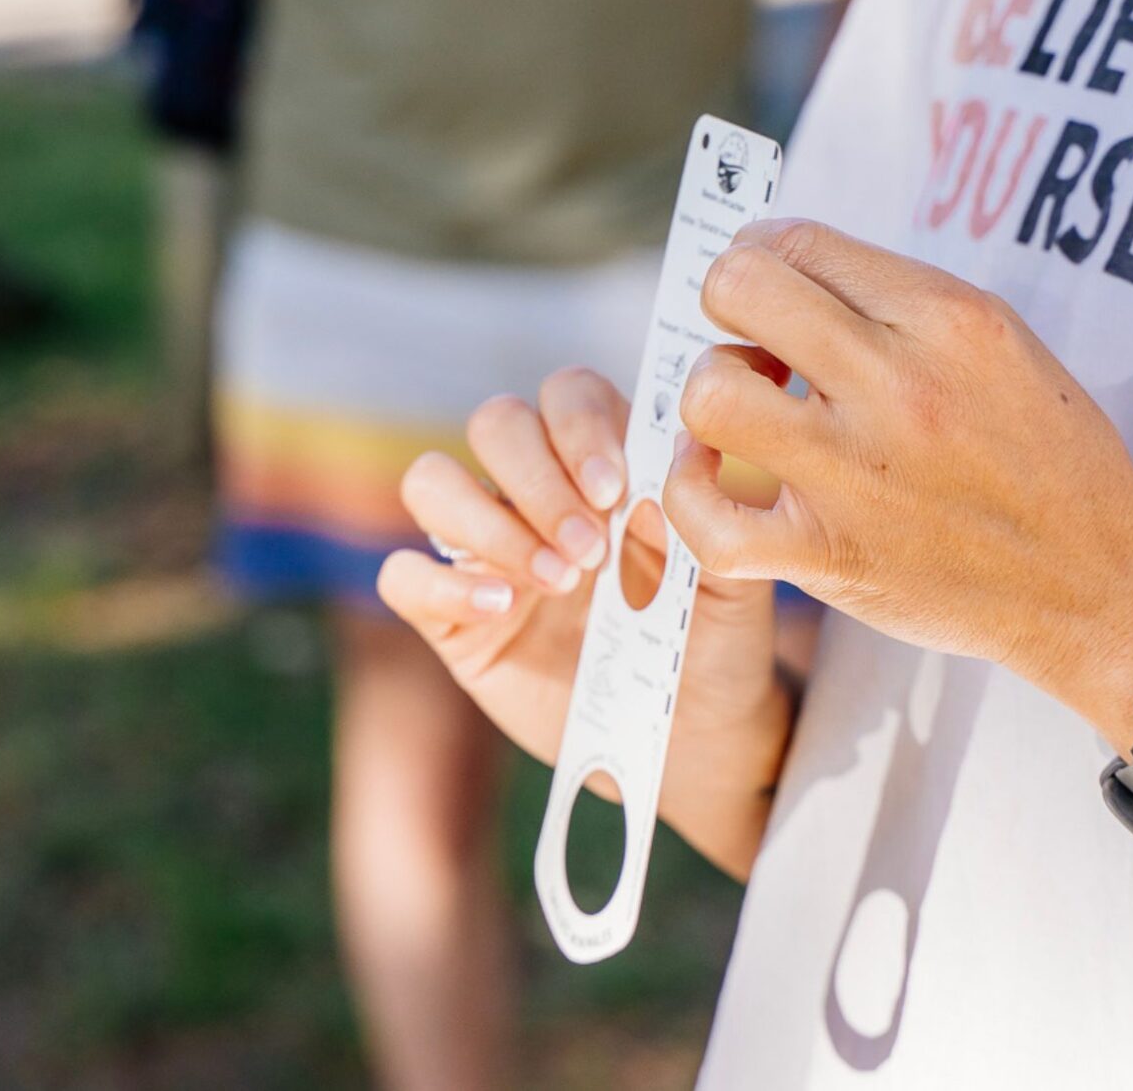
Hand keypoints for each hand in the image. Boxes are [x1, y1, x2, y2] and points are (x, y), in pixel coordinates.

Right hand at [377, 369, 792, 869]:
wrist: (692, 737)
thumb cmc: (713, 642)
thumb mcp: (729, 580)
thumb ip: (703, 514)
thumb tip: (674, 451)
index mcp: (603, 462)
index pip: (567, 394)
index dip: (579, 426)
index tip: (613, 490)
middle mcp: (534, 492)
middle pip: (495, 424)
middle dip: (537, 480)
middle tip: (589, 553)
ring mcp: (486, 551)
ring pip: (430, 480)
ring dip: (485, 521)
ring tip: (555, 581)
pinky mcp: (453, 619)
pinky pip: (403, 575)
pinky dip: (441, 584)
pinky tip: (502, 609)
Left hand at [663, 219, 1132, 745]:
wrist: (1095, 585)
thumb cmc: (1049, 459)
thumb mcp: (1004, 344)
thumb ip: (902, 302)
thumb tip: (791, 268)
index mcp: (948, 319)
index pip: (801, 242)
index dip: (767, 255)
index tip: (776, 290)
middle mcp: (898, 385)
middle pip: (740, 289)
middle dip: (730, 303)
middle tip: (756, 342)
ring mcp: (855, 474)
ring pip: (710, 393)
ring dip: (712, 393)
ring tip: (748, 412)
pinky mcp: (826, 556)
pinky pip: (706, 517)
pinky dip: (690, 493)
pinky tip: (717, 479)